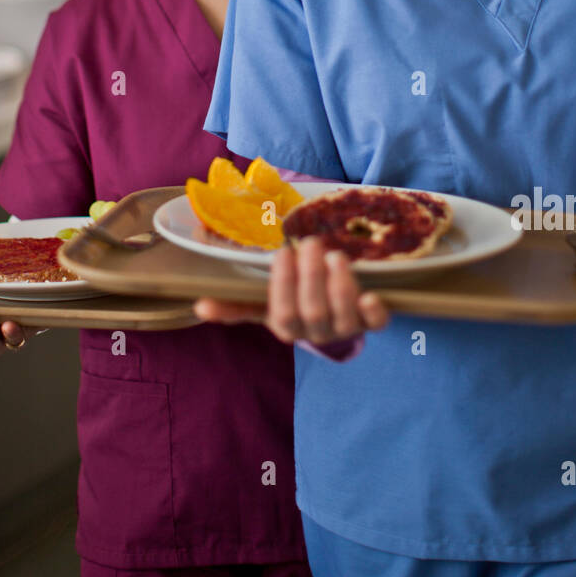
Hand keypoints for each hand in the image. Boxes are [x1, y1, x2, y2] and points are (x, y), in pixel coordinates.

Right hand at [194, 236, 389, 343]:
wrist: (334, 318)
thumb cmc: (293, 303)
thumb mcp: (263, 304)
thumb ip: (235, 305)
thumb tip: (199, 306)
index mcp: (287, 328)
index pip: (282, 313)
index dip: (284, 285)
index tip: (283, 254)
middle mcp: (316, 333)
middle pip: (313, 313)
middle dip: (312, 277)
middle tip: (311, 243)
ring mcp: (346, 328)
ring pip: (343, 317)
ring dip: (340, 286)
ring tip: (335, 255)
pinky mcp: (371, 321)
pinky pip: (376, 323)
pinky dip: (375, 310)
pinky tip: (370, 294)